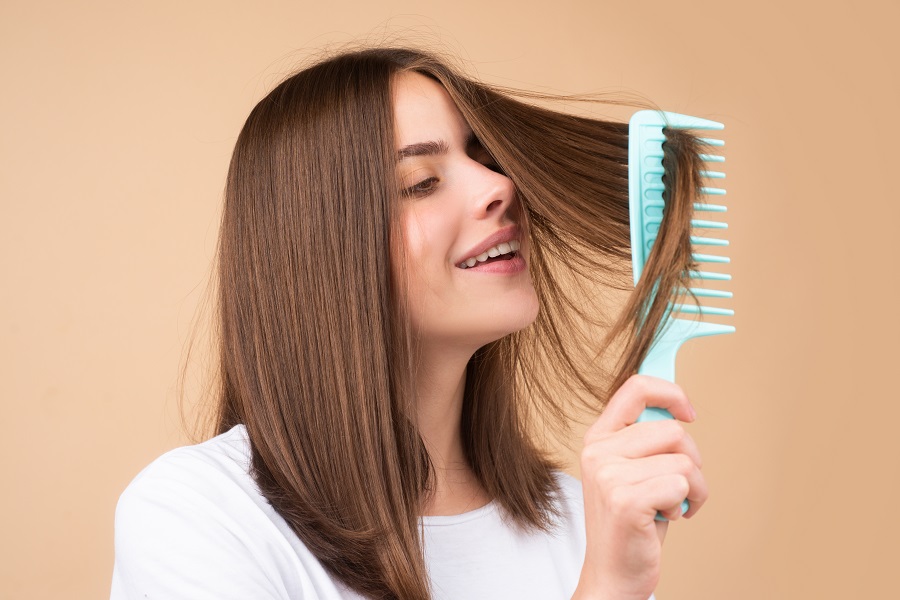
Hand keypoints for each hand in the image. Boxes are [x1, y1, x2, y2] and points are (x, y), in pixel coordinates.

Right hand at [572, 375, 707, 599]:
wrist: (613, 573)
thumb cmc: (632, 522)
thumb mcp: (632, 471)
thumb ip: (645, 439)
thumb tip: (677, 409)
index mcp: (598, 438)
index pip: (636, 388)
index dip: (671, 393)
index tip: (689, 413)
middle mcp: (598, 451)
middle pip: (673, 430)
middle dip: (691, 460)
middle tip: (677, 487)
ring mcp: (608, 475)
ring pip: (684, 461)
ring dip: (693, 489)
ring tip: (672, 506)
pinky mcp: (625, 500)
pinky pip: (682, 485)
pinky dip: (686, 505)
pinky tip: (666, 518)